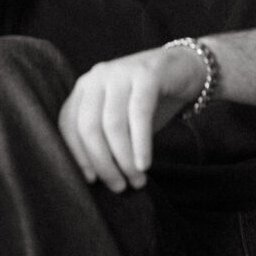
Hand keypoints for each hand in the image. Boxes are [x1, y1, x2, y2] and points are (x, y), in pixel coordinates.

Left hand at [58, 47, 205, 192]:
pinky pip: (139, 113)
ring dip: (124, 158)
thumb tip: (98, 177)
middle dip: (103, 163)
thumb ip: (106, 138)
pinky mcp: (147, 74)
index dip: (78, 155)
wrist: (186, 69)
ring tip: (137, 180)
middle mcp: (98, 76)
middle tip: (119, 186)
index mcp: (85, 87)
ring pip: (113, 123)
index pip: (69, 124)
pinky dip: (141, 144)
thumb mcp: (122, 118)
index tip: (92, 180)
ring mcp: (121, 72)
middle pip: (89, 126)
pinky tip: (145, 164)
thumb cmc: (150, 101)